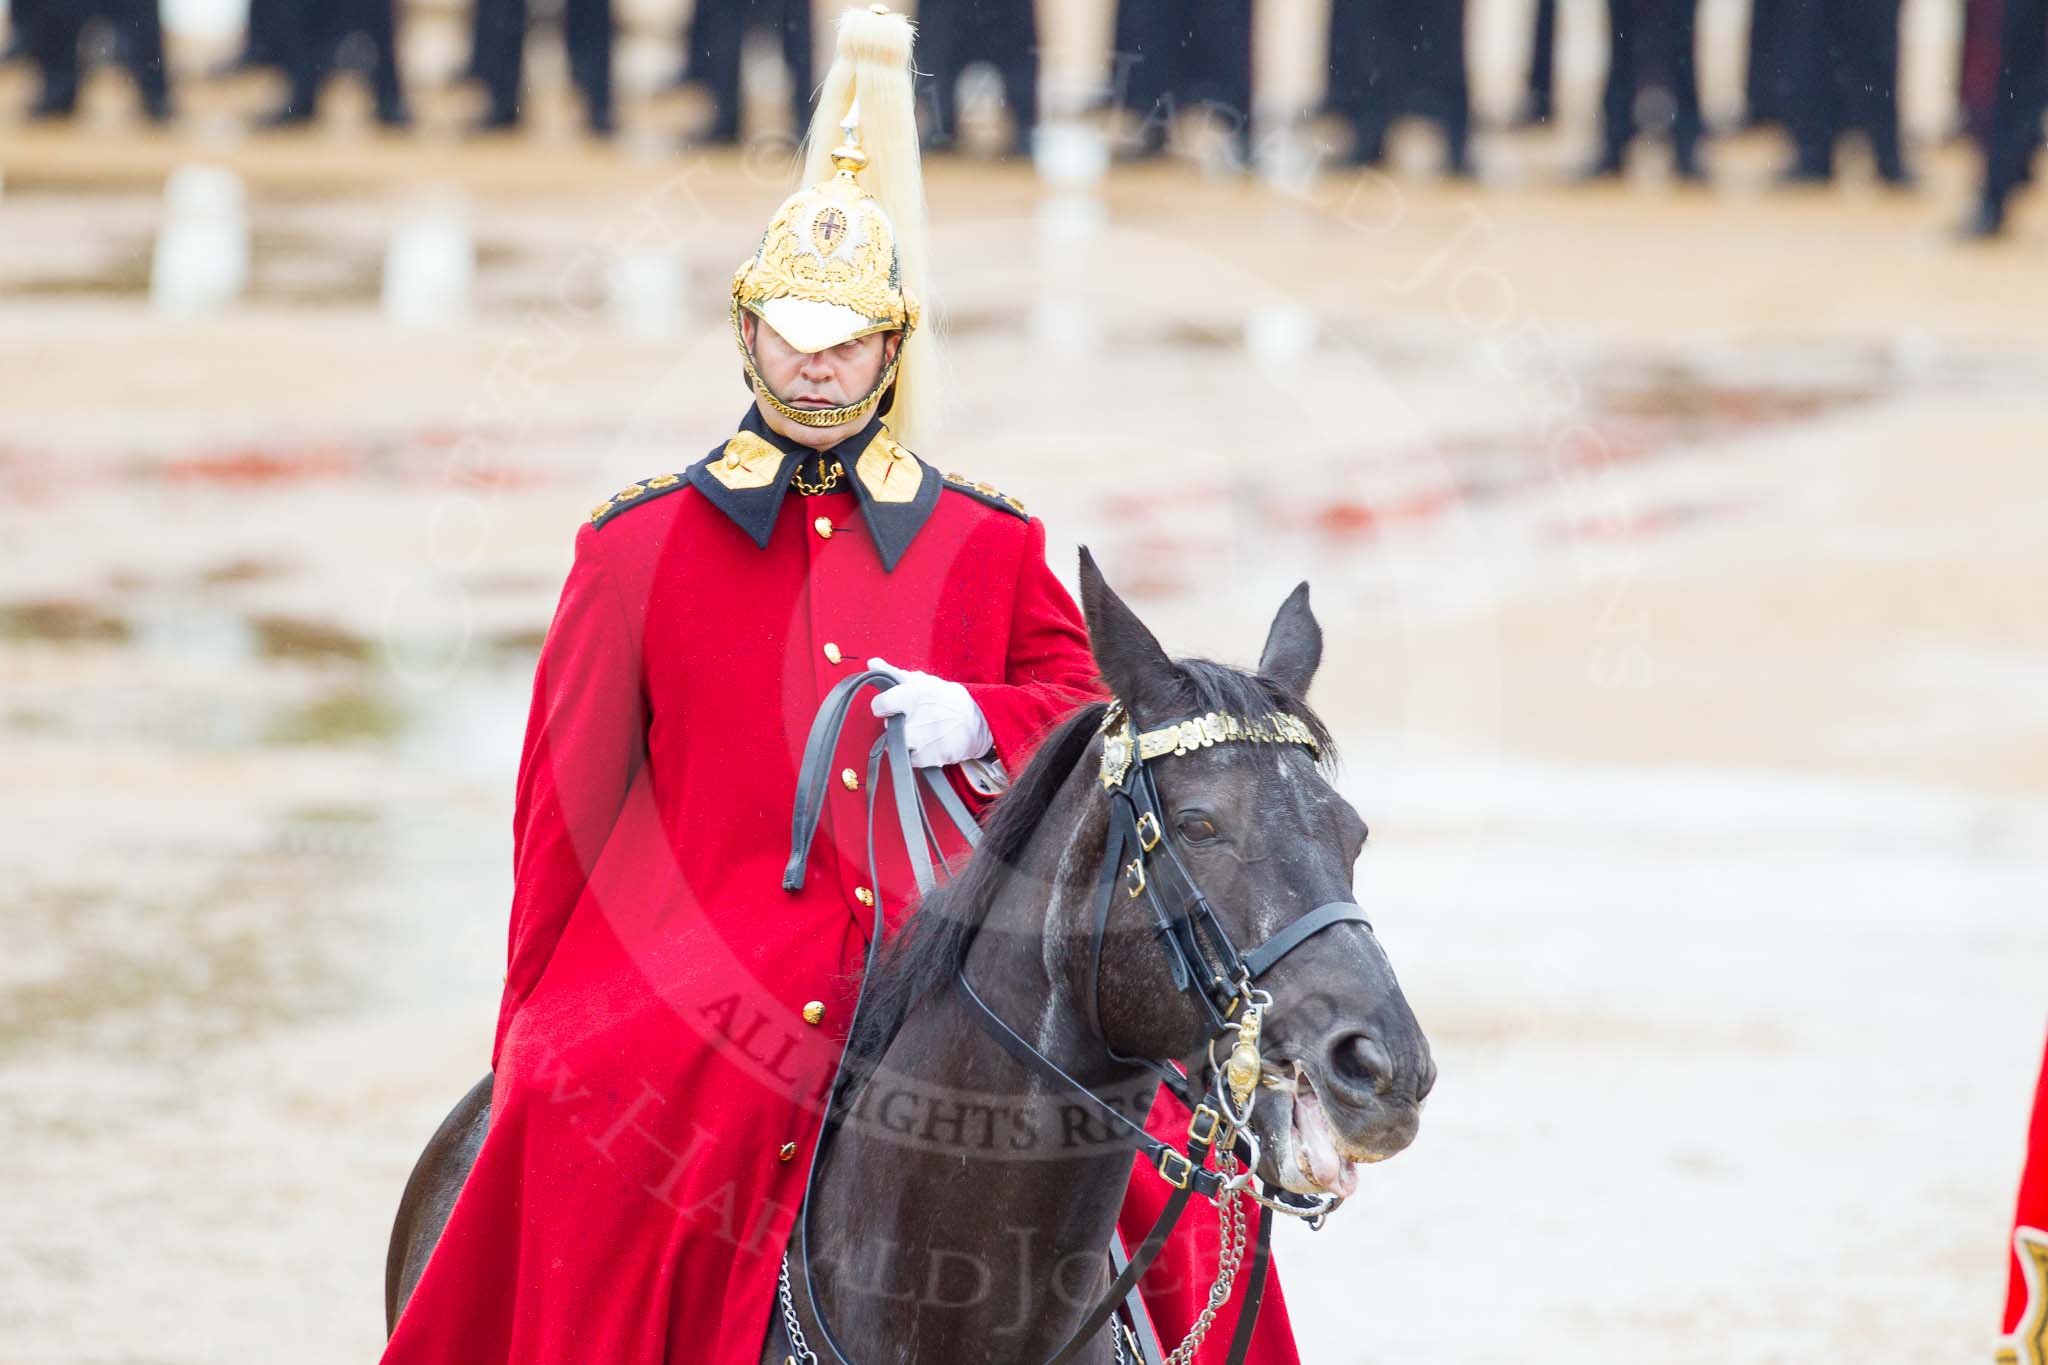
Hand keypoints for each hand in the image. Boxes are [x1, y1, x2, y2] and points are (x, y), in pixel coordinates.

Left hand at [868, 657, 993, 768]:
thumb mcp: (925, 681)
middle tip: (912, 717)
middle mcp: (917, 720)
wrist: (978, 722)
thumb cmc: (950, 700)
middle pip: (888, 725)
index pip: (880, 704)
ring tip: (918, 730)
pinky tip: (927, 741)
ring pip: (896, 743)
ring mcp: (922, 741)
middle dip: (896, 722)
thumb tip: (873, 663)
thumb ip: (894, 673)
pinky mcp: (929, 758)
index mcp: (915, 696)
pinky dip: (915, 752)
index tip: (890, 706)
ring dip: (904, 738)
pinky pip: (909, 758)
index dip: (883, 705)